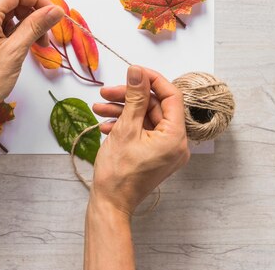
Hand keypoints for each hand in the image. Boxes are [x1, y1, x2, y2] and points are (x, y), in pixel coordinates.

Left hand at [0, 0, 63, 114]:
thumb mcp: (15, 52)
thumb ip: (35, 26)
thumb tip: (54, 10)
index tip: (53, 14)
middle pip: (9, 2)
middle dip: (32, 13)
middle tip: (47, 34)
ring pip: (4, 16)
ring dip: (24, 24)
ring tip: (37, 44)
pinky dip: (12, 33)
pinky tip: (21, 47)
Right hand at [91, 66, 189, 215]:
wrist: (110, 203)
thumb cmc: (118, 173)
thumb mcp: (125, 128)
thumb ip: (134, 97)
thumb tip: (138, 71)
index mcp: (175, 137)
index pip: (171, 96)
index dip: (152, 80)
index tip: (133, 71)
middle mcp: (176, 143)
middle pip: (155, 107)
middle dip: (129, 97)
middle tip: (106, 91)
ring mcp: (165, 150)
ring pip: (145, 118)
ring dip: (123, 110)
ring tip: (99, 107)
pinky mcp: (154, 154)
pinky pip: (142, 131)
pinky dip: (125, 125)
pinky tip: (105, 124)